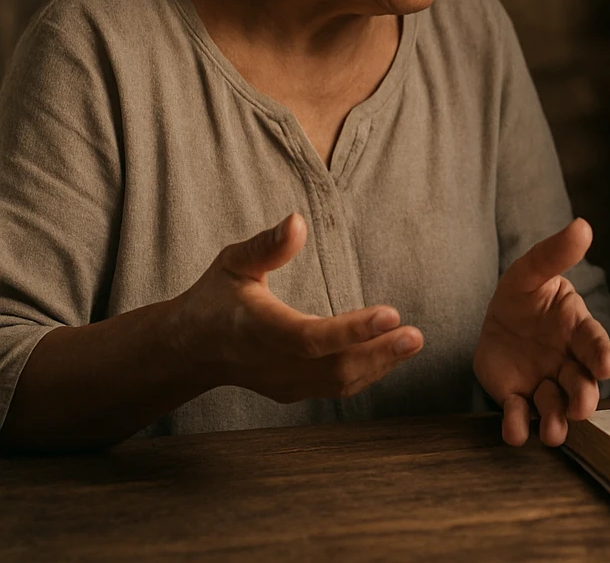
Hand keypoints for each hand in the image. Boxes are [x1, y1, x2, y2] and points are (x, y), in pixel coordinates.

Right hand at [170, 213, 423, 401]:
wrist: (189, 350)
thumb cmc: (214, 298)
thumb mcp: (232, 263)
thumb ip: (266, 246)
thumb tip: (298, 221)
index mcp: (256, 328)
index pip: (308, 337)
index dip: (350, 330)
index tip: (391, 314)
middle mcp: (271, 362)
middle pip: (332, 368)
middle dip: (378, 353)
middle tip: (415, 335)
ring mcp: (283, 383)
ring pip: (338, 383)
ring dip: (380, 364)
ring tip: (412, 342)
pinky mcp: (293, 391)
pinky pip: (335, 387)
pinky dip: (368, 372)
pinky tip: (391, 353)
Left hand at [474, 218, 609, 447]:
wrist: (497, 318)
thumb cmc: (524, 293)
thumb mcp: (532, 270)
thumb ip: (555, 254)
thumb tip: (582, 225)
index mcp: (576, 329)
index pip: (594, 343)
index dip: (601, 355)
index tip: (606, 366)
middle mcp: (567, 362)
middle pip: (582, 384)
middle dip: (584, 397)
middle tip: (582, 407)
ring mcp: (543, 383)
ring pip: (556, 407)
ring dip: (556, 420)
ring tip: (553, 431)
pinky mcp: (516, 399)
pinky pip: (520, 416)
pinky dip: (519, 427)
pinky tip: (515, 432)